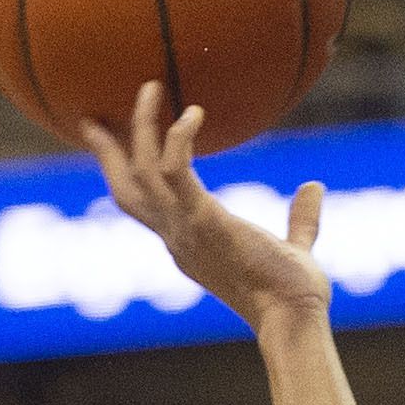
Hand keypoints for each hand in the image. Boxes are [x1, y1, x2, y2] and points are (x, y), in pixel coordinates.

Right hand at [79, 83, 328, 329]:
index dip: (125, 175)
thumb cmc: (294, 292)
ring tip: (152, 88)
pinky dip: (178, 139)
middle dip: (106, 151)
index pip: (143, 206)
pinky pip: (175, 171)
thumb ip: (300, 219)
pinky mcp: (203, 219)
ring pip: (141, 171)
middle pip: (124, 188)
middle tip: (91, 116)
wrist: (293, 317)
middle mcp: (176, 236)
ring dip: (143, 127)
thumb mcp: (293, 247)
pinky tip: (192, 113)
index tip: (115, 147)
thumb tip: (313, 187)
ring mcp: (184, 228)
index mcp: (188, 243)